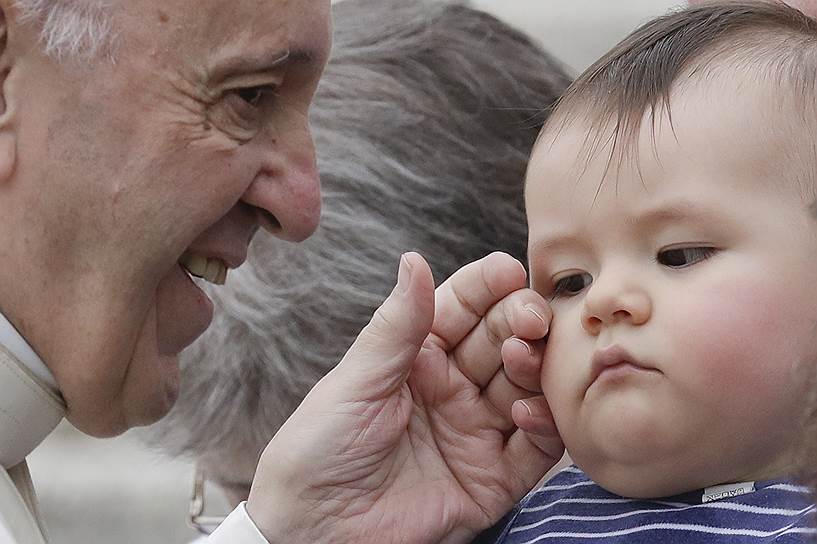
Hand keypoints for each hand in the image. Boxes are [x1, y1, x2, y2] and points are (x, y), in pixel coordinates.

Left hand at [247, 252, 562, 543]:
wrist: (312, 532)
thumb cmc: (318, 450)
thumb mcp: (355, 382)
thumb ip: (397, 327)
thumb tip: (414, 259)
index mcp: (418, 357)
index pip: (462, 309)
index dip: (487, 287)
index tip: (509, 271)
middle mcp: (453, 388)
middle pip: (501, 341)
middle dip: (521, 321)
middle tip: (531, 317)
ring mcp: (475, 432)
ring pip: (524, 388)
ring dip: (533, 368)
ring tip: (523, 357)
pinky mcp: (492, 480)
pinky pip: (534, 449)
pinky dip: (542, 427)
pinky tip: (527, 412)